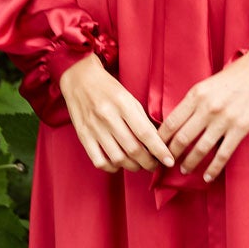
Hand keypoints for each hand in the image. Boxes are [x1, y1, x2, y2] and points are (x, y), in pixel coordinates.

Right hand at [57, 51, 179, 175]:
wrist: (80, 79)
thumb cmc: (109, 89)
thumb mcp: (130, 98)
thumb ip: (142, 120)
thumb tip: (157, 143)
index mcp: (123, 104)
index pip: (145, 134)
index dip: (159, 151)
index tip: (169, 161)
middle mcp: (107, 117)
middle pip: (133, 149)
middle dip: (148, 163)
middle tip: (155, 165)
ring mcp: (93, 128)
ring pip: (118, 158)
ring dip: (133, 166)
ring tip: (139, 164)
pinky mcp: (83, 136)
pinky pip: (99, 161)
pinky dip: (112, 168)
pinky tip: (119, 164)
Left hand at [158, 44, 248, 182]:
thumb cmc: (235, 75)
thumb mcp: (207, 84)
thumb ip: (193, 102)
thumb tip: (177, 122)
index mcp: (196, 95)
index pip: (172, 122)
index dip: (160, 139)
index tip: (155, 148)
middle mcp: (208, 108)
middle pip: (182, 138)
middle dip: (171, 154)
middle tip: (166, 162)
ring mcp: (224, 120)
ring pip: (200, 149)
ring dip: (189, 162)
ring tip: (183, 169)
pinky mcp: (241, 129)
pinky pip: (223, 154)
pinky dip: (213, 169)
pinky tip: (207, 177)